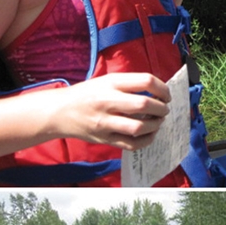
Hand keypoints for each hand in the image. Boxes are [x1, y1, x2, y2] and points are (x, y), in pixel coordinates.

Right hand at [56, 73, 170, 149]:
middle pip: (144, 104)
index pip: (145, 81)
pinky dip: (147, 140)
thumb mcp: (106, 81)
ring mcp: (105, 123)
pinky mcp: (104, 139)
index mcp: (110, 83)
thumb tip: (160, 91)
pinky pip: (132, 144)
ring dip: (155, 125)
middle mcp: (107, 102)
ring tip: (158, 121)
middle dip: (161, 108)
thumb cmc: (88, 94)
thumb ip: (130, 84)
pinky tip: (150, 134)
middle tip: (164, 109)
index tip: (166, 95)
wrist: (59, 111)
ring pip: (139, 127)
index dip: (163, 88)